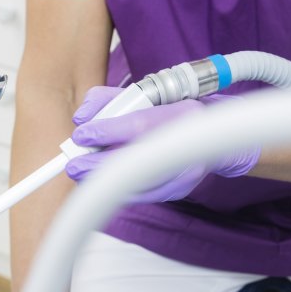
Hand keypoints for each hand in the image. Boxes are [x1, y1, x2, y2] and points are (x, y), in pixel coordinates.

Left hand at [65, 87, 260, 202]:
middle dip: (99, 164)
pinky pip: (143, 196)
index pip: (139, 125)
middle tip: (74, 165)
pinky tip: (100, 186)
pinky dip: (119, 190)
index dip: (107, 131)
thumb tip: (81, 117)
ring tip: (81, 175)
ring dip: (105, 181)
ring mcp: (185, 171)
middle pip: (138, 159)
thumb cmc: (170, 113)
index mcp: (179, 113)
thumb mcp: (142, 95)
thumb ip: (107, 100)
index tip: (81, 135)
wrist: (216, 135)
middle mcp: (187, 143)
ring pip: (139, 183)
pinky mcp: (178, 190)